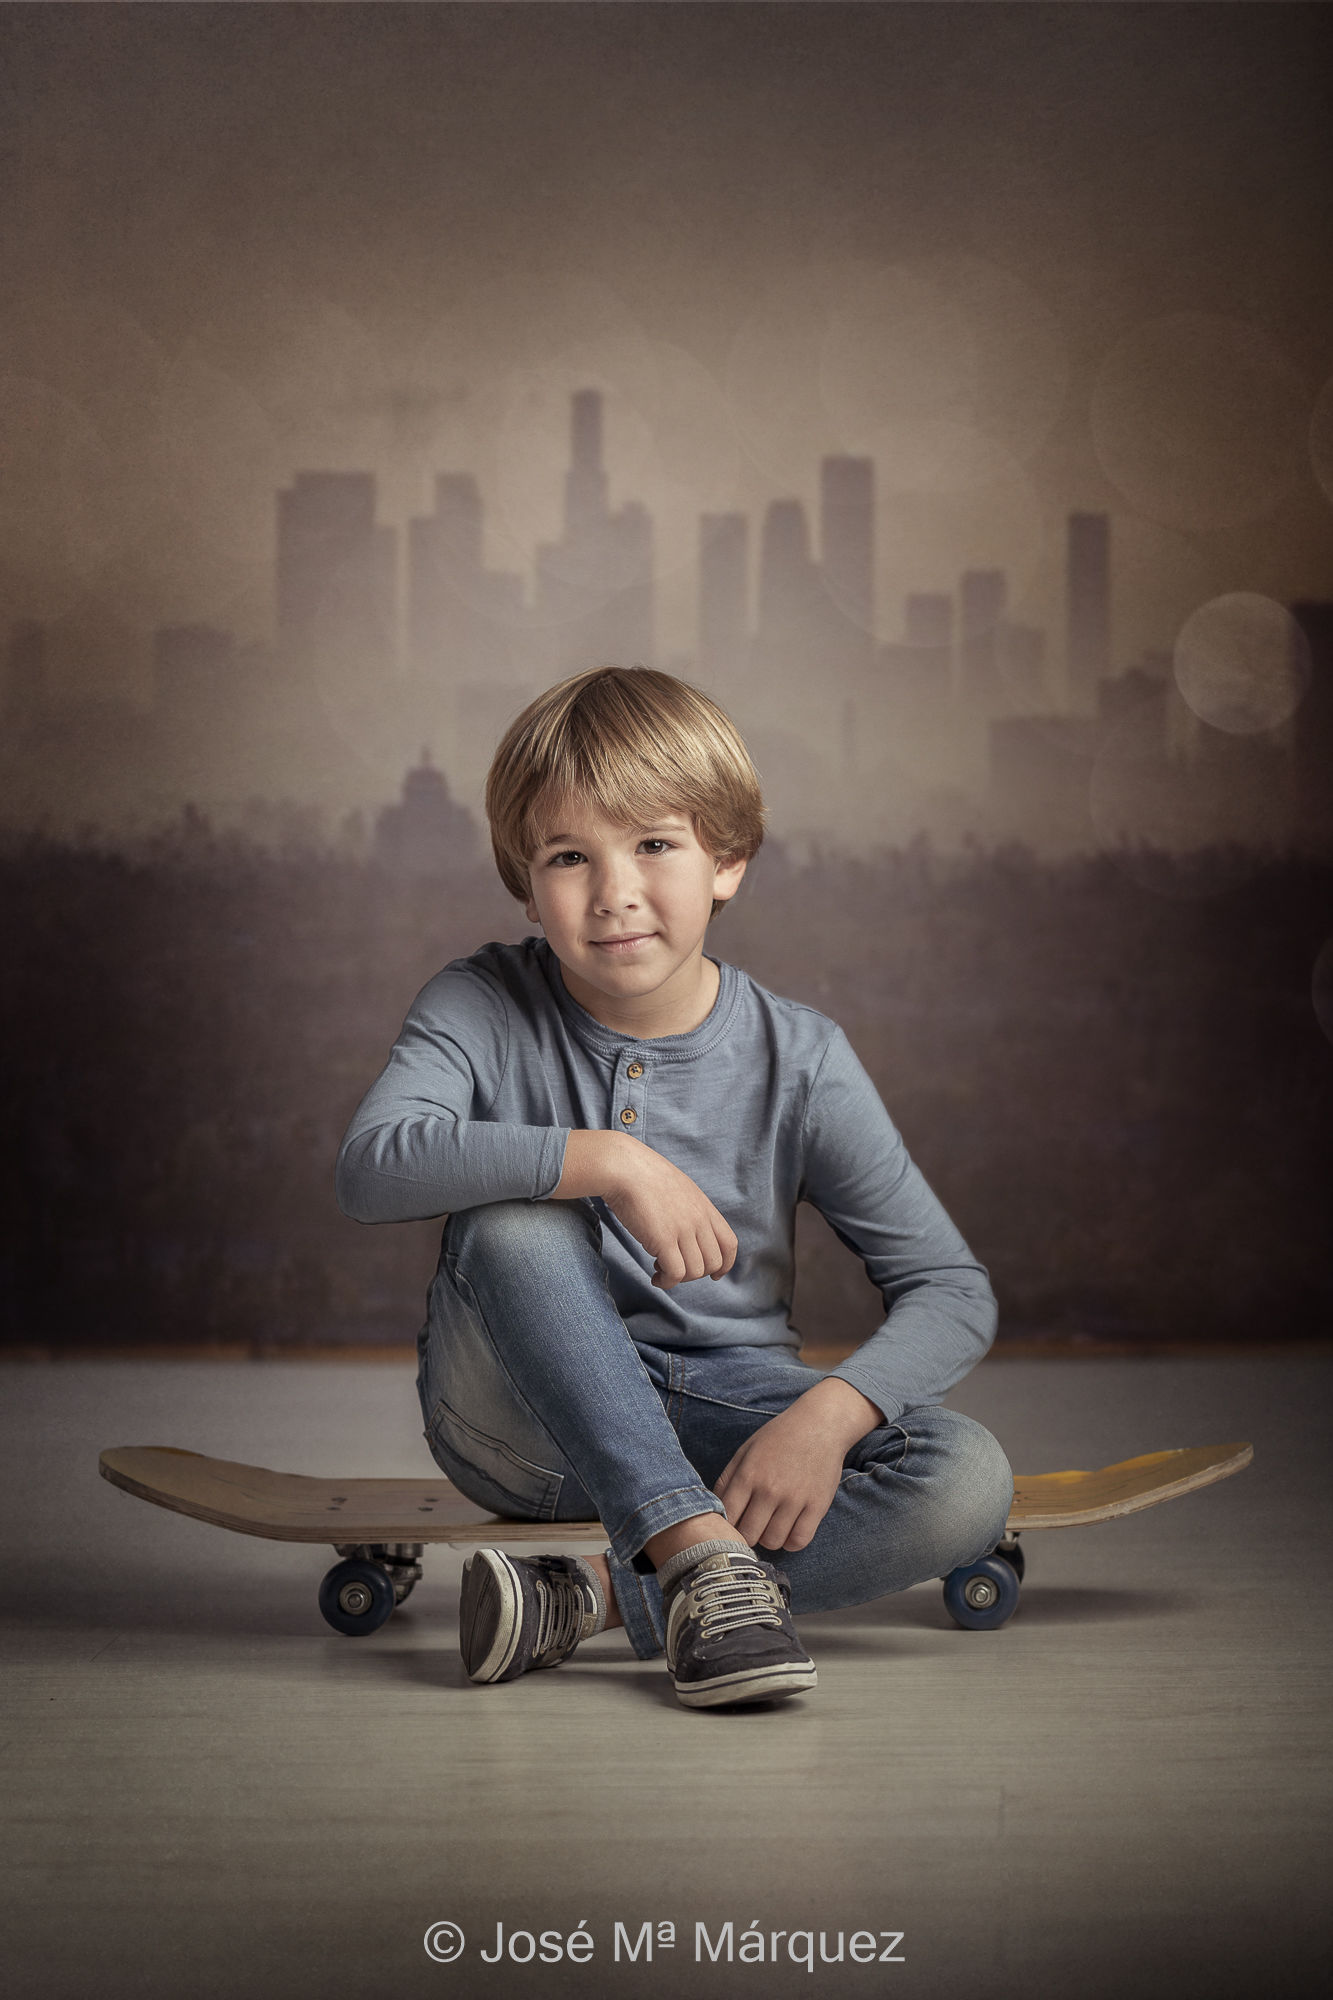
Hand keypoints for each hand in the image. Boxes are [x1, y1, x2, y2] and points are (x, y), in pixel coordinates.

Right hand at [600, 1141, 737, 1290]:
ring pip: (695, 1271)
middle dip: (696, 1274)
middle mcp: (698, 1219)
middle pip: (713, 1262)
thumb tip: (687, 1232)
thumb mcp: (678, 1188)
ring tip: (659, 1270)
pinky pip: (676, 1273)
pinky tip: (655, 1277)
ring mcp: (683, 1229)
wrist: (624, 1168)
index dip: (726, 1264)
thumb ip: (688, 1209)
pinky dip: (667, 1282)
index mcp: (704, 1207)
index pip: (729, 1243)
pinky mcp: (663, 1239)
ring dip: (679, 1279)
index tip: (715, 1275)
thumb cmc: (642, 1176)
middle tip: (675, 1268)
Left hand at [714, 1378, 884, 1552]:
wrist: (820, 1424)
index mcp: (748, 1475)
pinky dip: (792, 1541)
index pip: (728, 1517)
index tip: (733, 1523)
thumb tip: (715, 1508)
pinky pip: (799, 1541)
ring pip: (773, 1542)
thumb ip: (728, 1479)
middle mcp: (769, 1489)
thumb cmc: (780, 1437)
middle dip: (747, 1534)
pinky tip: (790, 1528)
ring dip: (769, 1538)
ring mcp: (794, 1499)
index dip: (727, 1526)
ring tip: (772, 1525)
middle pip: (748, 1535)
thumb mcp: (746, 1450)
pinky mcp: (817, 1506)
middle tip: (753, 1525)